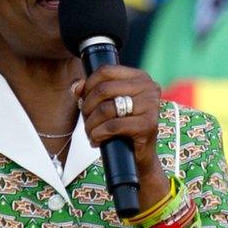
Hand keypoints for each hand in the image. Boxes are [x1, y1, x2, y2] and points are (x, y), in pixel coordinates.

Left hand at [74, 65, 163, 182]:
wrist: (140, 156)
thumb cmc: (123, 127)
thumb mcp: (108, 105)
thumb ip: (91, 91)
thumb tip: (76, 87)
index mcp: (140, 77)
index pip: (106, 71)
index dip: (88, 84)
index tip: (83, 99)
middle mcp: (149, 88)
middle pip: (103, 89)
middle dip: (87, 107)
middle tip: (86, 120)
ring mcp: (151, 106)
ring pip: (106, 109)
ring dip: (91, 124)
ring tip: (90, 133)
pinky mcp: (148, 125)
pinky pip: (112, 126)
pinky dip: (98, 134)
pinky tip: (97, 140)